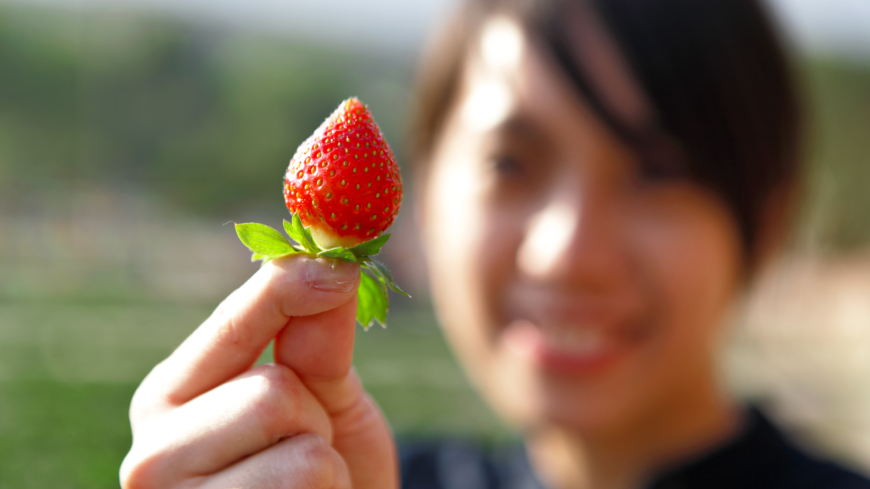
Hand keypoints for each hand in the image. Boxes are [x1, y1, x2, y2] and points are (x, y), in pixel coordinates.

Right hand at [120, 255, 397, 487]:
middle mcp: (152, 453)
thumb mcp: (325, 397)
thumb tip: (333, 261)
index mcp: (170, 398)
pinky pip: (310, 488)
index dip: (286, 291)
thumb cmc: (324, 470)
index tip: (338, 264)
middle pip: (273, 394)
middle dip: (315, 420)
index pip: (229, 326)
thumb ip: (318, 338)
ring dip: (327, 467)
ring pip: (301, 451)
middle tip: (310, 450)